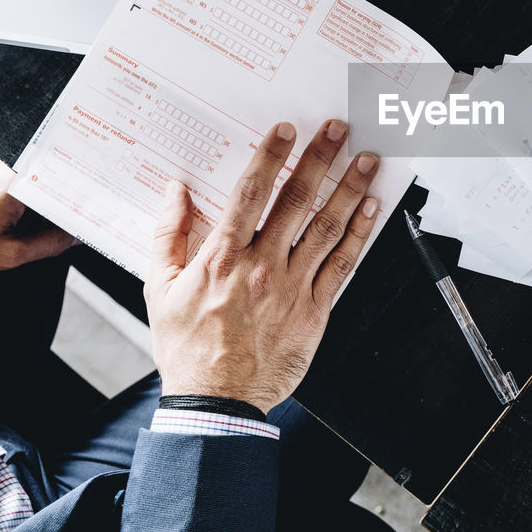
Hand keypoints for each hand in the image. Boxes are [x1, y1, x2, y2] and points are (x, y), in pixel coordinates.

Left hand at [0, 145, 74, 276]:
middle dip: (40, 198)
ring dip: (15, 188)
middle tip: (29, 222)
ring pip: (15, 168)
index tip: (73, 217)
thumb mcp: (5, 255)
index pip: (61, 185)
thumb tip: (73, 235)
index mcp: (15, 181)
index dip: (70, 202)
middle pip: (39, 174)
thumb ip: (48, 244)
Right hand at [146, 120, 379, 413]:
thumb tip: (173, 192)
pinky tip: (371, 209)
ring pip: (327, 227)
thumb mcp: (159, 289)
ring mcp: (292, 287)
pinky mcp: (315, 310)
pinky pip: (342, 265)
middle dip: (319, 159)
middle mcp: (262, 266)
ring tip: (367, 160)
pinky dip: (360, 235)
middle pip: (296, 201)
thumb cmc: (188, 349)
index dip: (270, 157)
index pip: (250, 194)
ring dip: (349, 189)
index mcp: (222, 257)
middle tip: (338, 129)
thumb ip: (166, 235)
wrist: (217, 402)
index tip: (285, 130)